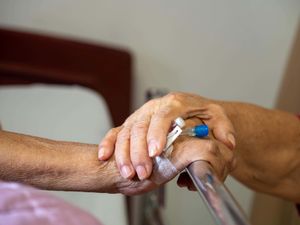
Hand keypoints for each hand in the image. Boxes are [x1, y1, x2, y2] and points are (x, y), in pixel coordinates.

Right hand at [98, 92, 235, 181]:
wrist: (189, 109)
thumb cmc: (200, 114)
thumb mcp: (216, 118)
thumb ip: (223, 129)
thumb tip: (226, 142)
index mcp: (175, 103)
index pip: (164, 115)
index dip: (157, 133)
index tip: (155, 151)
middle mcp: (154, 107)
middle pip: (141, 126)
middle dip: (139, 151)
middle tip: (143, 171)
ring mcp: (140, 115)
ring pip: (127, 132)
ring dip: (124, 153)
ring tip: (128, 173)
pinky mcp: (130, 123)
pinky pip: (116, 132)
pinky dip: (109, 143)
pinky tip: (105, 156)